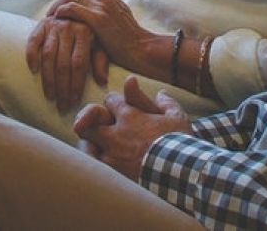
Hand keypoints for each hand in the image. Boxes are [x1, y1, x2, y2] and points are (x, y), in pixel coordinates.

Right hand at [26, 11, 108, 111]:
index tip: (74, 102)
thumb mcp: (100, 44)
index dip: (76, 84)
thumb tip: (102, 80)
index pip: (79, 64)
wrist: (77, 10)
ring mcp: (53, 25)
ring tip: (50, 96)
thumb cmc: (91, 32)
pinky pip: (33, 41)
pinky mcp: (41, 24)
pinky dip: (31, 55)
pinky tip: (33, 70)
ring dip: (48, 79)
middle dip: (62, 88)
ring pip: (48, 56)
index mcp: (85, 32)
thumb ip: (100, 60)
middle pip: (63, 63)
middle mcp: (68, 27)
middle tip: (62, 106)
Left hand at [49, 0, 147, 67]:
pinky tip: (57, 19)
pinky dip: (61, 12)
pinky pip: (71, 8)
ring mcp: (102, 4)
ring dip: (57, 6)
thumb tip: (90, 8)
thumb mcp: (118, 14)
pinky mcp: (97, 18)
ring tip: (51, 16)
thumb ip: (106, 7)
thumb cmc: (128, 37)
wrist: (141, 48)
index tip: (62, 5)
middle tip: (52, 11)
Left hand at [74, 77, 190, 180]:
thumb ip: (166, 103)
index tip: (118, 109)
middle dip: (93, 120)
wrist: (179, 174)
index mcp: (130, 116)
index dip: (113, 103)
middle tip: (101, 128)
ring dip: (90, 143)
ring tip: (97, 148)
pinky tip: (100, 166)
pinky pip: (92, 166)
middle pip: (91, 118)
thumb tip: (160, 93)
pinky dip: (93, 164)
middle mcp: (115, 133)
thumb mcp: (177, 118)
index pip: (110, 99)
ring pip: (86, 143)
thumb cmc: (180, 143)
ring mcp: (111, 154)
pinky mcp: (111, 174)